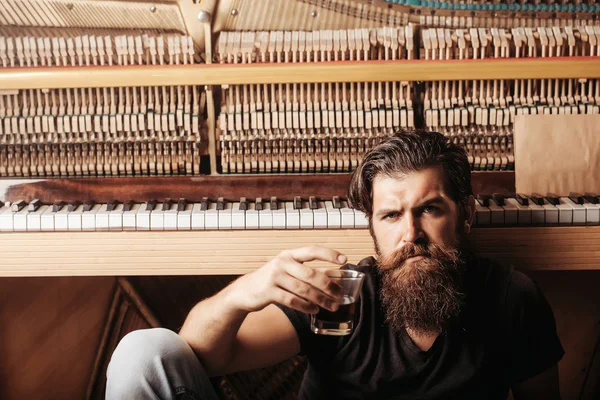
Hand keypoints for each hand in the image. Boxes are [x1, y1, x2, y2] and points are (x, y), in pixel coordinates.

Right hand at [229, 246, 346, 313]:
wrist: (245, 291)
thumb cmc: (272, 280)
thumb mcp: (286, 270)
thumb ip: (305, 272)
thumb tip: (332, 278)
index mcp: (289, 254)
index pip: (312, 250)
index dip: (329, 254)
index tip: (344, 259)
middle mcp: (282, 262)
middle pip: (311, 274)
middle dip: (329, 286)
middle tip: (340, 295)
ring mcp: (275, 277)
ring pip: (304, 289)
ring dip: (321, 299)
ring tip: (331, 306)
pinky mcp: (269, 292)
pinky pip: (292, 300)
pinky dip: (306, 306)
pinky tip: (314, 310)